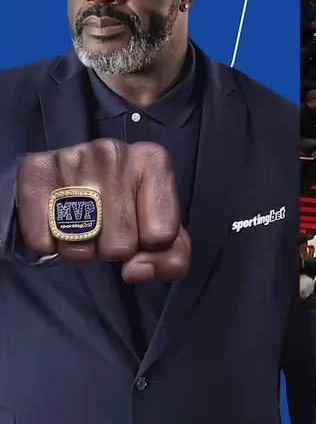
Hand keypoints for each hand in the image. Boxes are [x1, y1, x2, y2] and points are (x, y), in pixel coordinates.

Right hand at [16, 139, 189, 281]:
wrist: (69, 181)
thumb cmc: (127, 208)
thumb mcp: (163, 233)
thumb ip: (172, 261)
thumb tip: (134, 270)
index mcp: (154, 161)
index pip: (161, 235)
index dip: (149, 245)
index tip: (140, 229)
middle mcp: (116, 152)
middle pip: (121, 243)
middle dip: (114, 248)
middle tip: (106, 229)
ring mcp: (75, 157)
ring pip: (82, 243)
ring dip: (81, 249)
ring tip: (83, 229)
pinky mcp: (36, 170)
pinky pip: (43, 238)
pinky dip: (48, 246)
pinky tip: (54, 231)